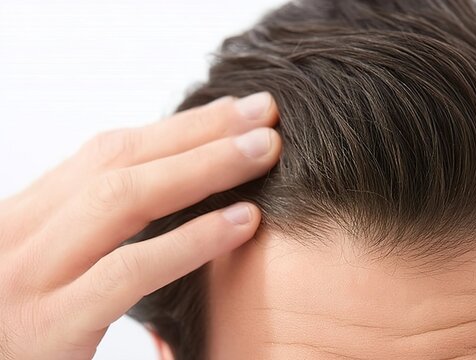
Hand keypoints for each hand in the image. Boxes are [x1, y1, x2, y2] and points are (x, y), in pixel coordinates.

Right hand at [0, 93, 281, 358]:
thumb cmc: (23, 336)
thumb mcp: (47, 272)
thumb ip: (90, 233)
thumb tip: (170, 186)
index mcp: (23, 220)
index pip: (106, 153)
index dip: (178, 127)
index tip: (236, 111)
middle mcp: (17, 238)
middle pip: (119, 161)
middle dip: (200, 132)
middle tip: (264, 113)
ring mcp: (28, 280)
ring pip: (123, 200)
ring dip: (204, 168)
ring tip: (264, 152)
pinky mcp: (49, 328)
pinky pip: (129, 272)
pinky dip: (191, 241)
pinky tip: (243, 223)